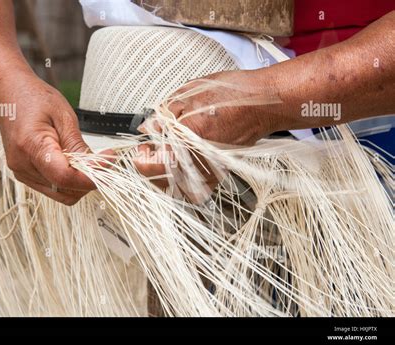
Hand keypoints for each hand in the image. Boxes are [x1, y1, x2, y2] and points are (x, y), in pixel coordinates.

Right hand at [0, 72, 102, 204]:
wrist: (8, 97)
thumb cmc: (34, 100)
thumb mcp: (64, 116)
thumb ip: (78, 146)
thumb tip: (97, 167)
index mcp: (31, 146)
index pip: (64, 177)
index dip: (90, 177)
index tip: (108, 163)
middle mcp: (22, 165)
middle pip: (64, 190)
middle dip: (88, 181)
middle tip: (103, 161)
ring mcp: (22, 173)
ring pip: (60, 193)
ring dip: (79, 183)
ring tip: (87, 161)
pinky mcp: (25, 175)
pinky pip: (52, 188)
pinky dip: (68, 181)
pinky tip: (73, 163)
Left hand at [135, 70, 283, 190]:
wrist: (264, 104)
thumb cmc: (233, 95)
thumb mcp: (190, 94)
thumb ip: (164, 114)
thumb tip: (148, 127)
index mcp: (188, 140)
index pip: (153, 164)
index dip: (141, 157)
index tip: (141, 147)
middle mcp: (199, 161)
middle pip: (162, 181)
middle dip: (149, 168)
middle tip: (149, 150)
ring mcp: (211, 171)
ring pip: (177, 188)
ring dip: (163, 176)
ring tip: (163, 158)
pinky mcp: (219, 173)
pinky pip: (194, 187)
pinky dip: (181, 179)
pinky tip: (179, 163)